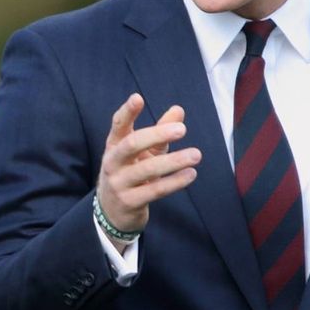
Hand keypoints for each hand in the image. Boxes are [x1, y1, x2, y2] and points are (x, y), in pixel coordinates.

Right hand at [96, 94, 200, 237]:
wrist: (113, 212)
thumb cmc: (132, 173)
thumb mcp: (145, 152)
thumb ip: (160, 132)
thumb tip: (178, 109)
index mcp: (114, 145)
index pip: (118, 125)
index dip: (127, 112)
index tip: (138, 97)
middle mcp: (113, 162)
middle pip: (131, 144)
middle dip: (156, 134)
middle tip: (182, 129)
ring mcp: (119, 183)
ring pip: (146, 169)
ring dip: (174, 161)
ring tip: (197, 154)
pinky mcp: (130, 202)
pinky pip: (155, 190)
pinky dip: (175, 182)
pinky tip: (191, 174)